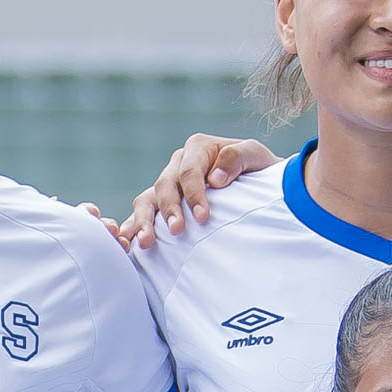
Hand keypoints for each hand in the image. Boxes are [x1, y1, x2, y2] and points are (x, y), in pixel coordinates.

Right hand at [110, 134, 279, 247]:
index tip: (203, 217)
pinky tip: (129, 242)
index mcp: (198, 148)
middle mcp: (177, 165)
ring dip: (144, 221)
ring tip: (146, 242)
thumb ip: (238, 158)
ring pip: (147, 200)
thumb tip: (215, 178)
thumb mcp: (257, 158)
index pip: (189, 171)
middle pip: (165, 185)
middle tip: (177, 231)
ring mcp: (167, 186)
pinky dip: (133, 227)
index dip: (194, 194)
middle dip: (169, 209)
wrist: (263, 190)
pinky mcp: (162, 206)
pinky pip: (143, 215)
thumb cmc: (261, 172)